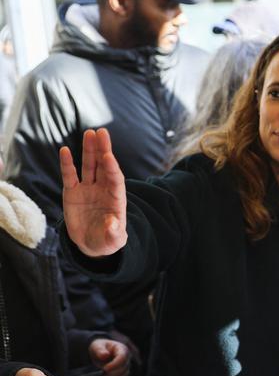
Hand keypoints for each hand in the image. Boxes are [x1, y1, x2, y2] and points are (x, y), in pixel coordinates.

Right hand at [61, 128, 127, 257]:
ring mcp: (88, 189)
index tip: (109, 156)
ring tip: (90, 133)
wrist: (92, 243)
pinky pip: (70, 175)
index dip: (112, 168)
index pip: (115, 179)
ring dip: (89, 150)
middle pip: (104, 166)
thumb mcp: (113, 240)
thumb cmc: (106, 241)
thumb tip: (113, 224)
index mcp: (116, 199)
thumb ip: (114, 233)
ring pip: (89, 166)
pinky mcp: (72, 192)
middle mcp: (103, 190)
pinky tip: (64, 150)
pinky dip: (67, 164)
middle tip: (102, 132)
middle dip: (103, 150)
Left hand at [89, 338, 131, 375]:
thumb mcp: (96, 345)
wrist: (99, 354)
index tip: (104, 369)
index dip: (115, 364)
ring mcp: (126, 368)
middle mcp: (126, 359)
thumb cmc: (99, 348)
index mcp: (122, 349)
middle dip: (111, 374)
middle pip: (123, 369)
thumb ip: (99, 349)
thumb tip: (105, 355)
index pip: (123, 357)